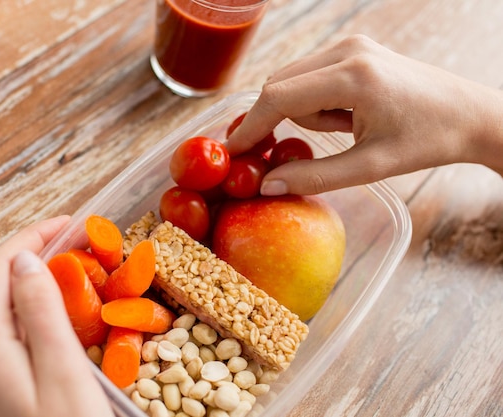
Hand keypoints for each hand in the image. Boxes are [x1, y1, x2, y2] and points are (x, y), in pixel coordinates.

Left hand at [0, 216, 114, 416]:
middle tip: (82, 246)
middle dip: (37, 258)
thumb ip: (41, 313)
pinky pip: (10, 337)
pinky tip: (64, 314)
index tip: (70, 224)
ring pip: (5, 311)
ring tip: (79, 273)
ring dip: (38, 286)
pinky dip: (36, 315)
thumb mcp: (63, 373)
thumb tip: (26, 260)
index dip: (32, 238)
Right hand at [227, 35, 502, 194]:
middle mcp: (348, 50)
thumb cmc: (427, 141)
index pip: (279, 97)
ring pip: (291, 80)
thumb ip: (315, 177)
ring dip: (303, 112)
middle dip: (278, 121)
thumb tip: (267, 186)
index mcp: (355, 76)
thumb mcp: (370, 167)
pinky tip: (346, 114)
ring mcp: (350, 44)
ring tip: (345, 129)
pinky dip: (314, 100)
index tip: (233, 151)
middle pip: (278, 85)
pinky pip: (309, 76)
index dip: (250, 126)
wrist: (468, 113)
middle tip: (291, 151)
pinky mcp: (353, 48)